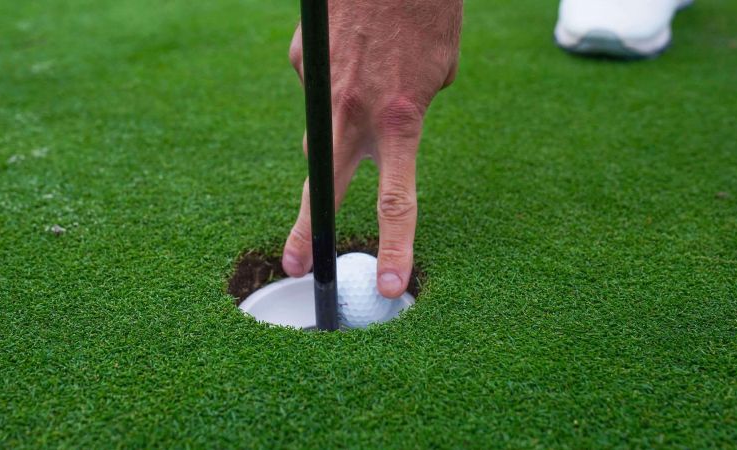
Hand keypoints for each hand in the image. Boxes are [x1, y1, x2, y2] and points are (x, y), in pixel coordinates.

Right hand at [282, 0, 462, 296]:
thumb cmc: (427, 8)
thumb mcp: (440, 67)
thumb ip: (412, 109)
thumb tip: (383, 125)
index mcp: (400, 120)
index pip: (396, 202)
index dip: (394, 250)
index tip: (387, 288)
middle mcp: (352, 111)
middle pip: (323, 187)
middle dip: (306, 232)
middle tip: (295, 265)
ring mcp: (318, 87)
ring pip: (318, 130)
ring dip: (334, 125)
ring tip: (366, 78)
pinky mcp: (298, 60)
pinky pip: (314, 83)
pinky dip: (332, 71)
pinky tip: (352, 42)